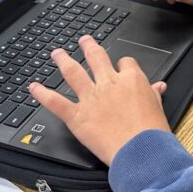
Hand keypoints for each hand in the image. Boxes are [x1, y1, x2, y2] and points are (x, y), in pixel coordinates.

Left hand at [28, 36, 169, 165]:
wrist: (142, 150)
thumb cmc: (152, 133)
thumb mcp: (158, 108)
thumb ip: (154, 94)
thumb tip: (159, 86)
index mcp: (132, 80)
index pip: (126, 63)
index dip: (123, 64)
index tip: (120, 66)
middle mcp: (109, 84)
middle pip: (96, 57)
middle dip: (89, 47)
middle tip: (83, 40)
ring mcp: (91, 98)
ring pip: (73, 72)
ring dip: (63, 60)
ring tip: (57, 53)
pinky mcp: (78, 116)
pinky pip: (56, 101)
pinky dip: (42, 94)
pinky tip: (34, 87)